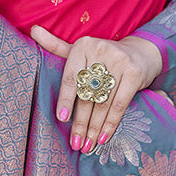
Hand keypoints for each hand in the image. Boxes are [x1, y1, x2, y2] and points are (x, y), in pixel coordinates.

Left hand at [30, 25, 162, 153]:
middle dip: (80, 122)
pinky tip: (103, 138)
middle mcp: (101, 50)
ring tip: (86, 146)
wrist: (141, 52)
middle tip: (75, 143)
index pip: (71, 77)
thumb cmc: (103, 55)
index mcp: (83, 45)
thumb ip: (56, 45)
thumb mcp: (80, 49)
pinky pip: (119, 104)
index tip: (62, 118)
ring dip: (94, 128)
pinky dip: (111, 124)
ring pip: (102, 102)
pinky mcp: (134, 73)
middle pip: (87, 93)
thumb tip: (34, 30)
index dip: (65, 99)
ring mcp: (120, 61)